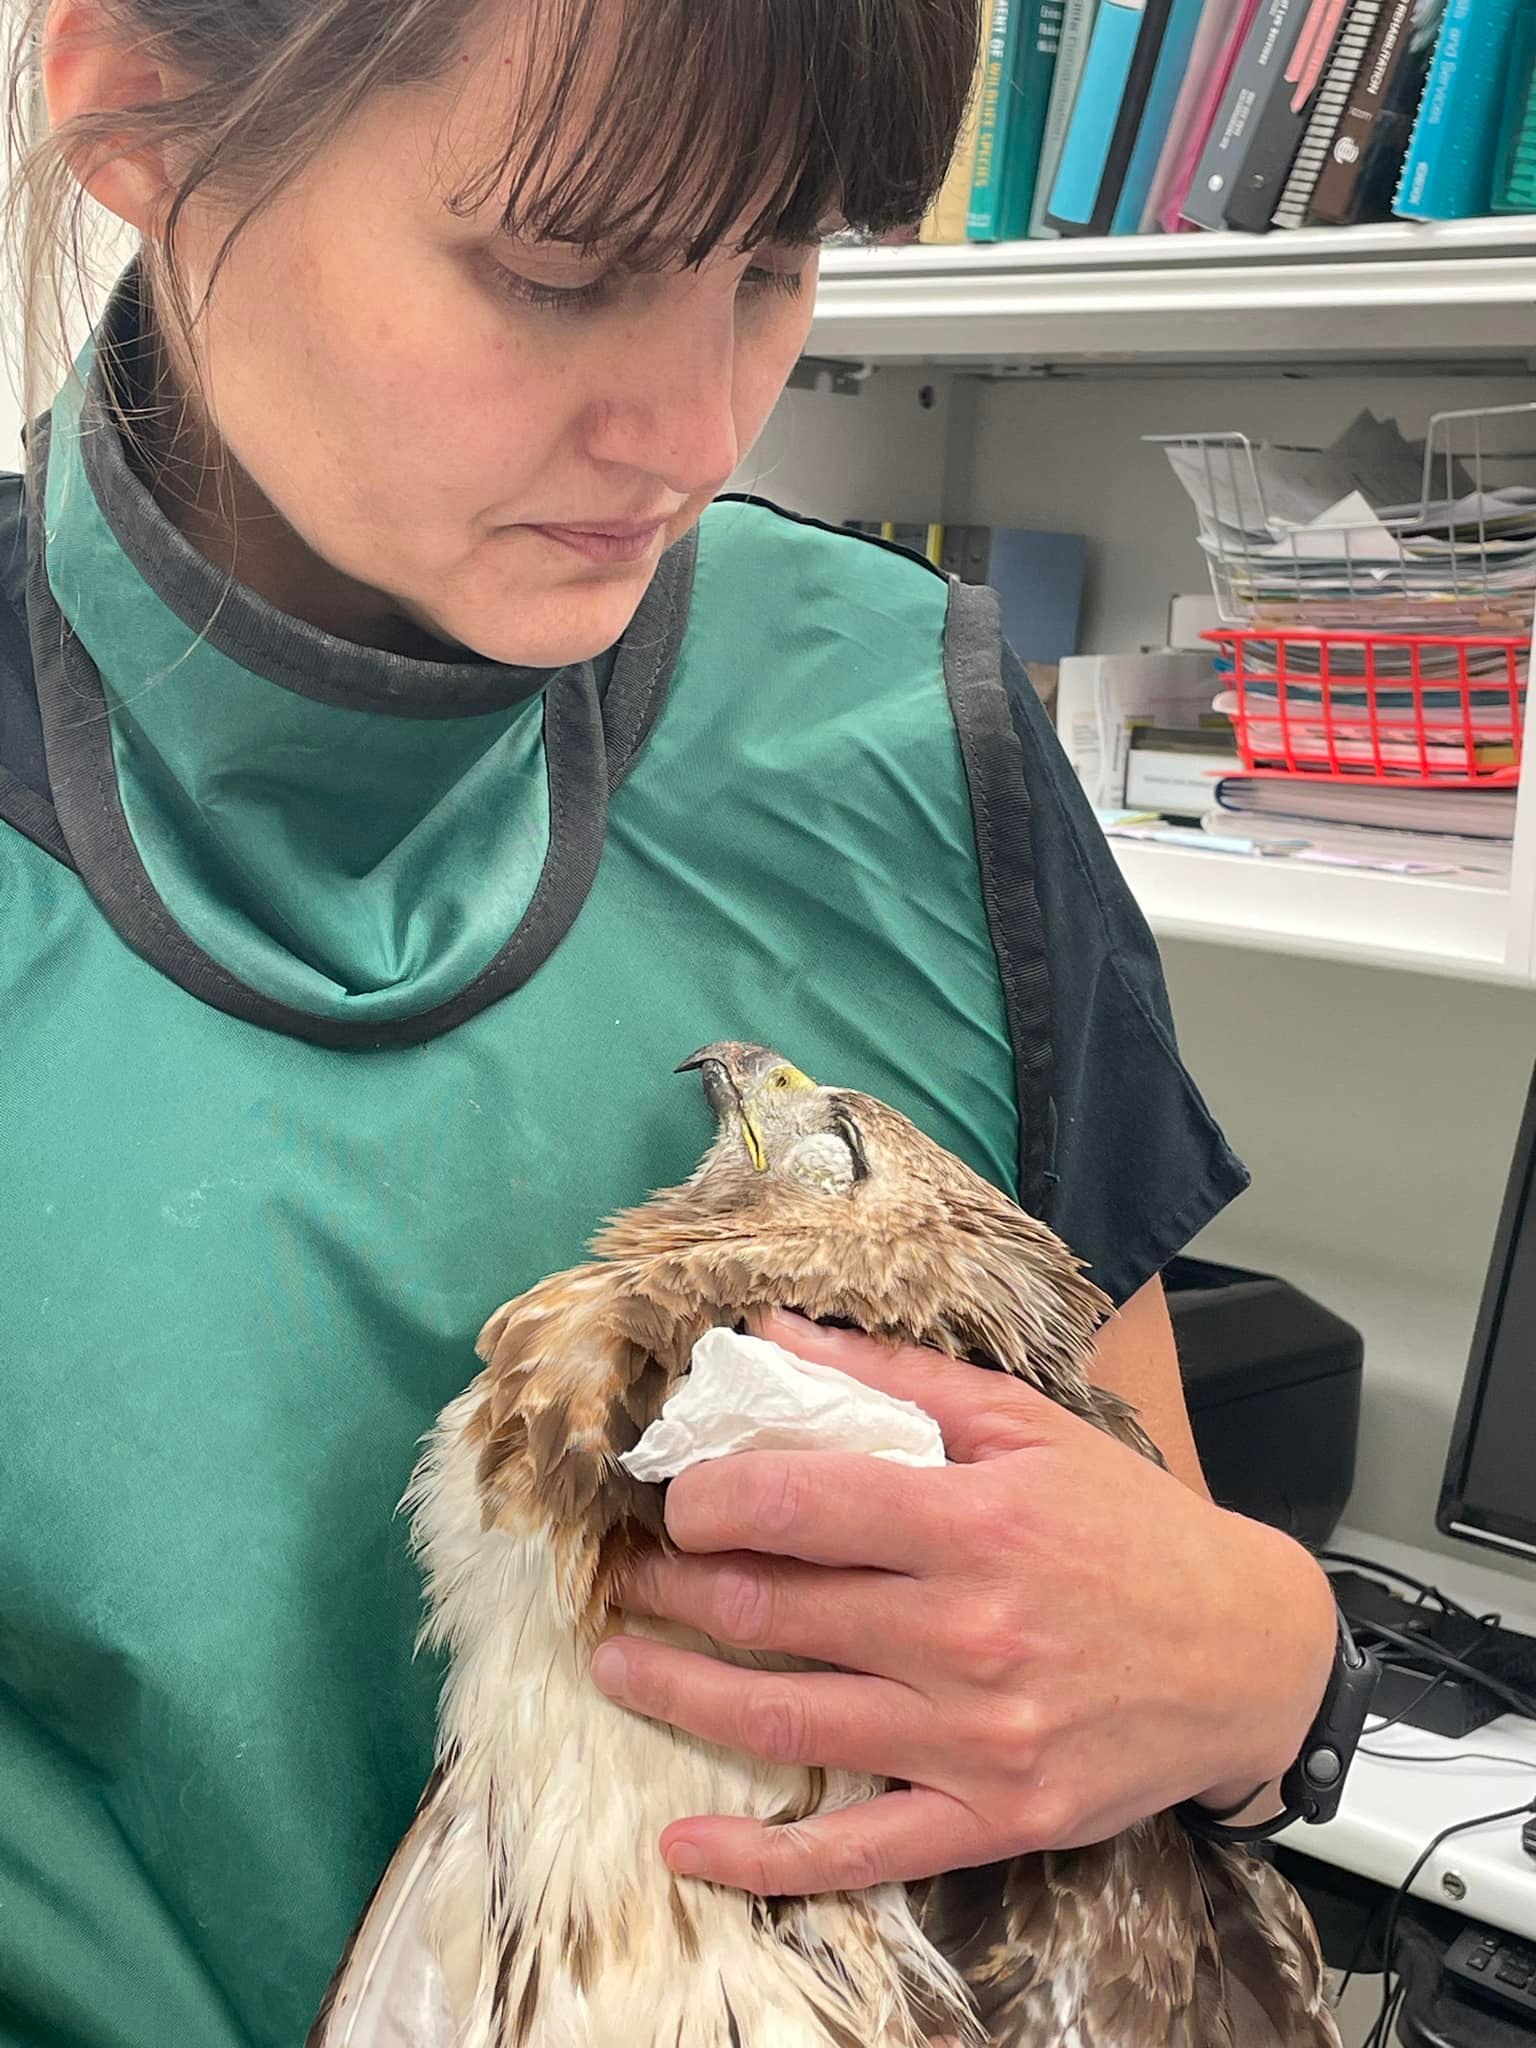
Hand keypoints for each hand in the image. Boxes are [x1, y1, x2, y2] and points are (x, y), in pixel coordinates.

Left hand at [590, 1309, 1337, 1894]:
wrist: (1247, 1657)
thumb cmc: (1133, 1531)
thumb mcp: (1031, 1429)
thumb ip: (898, 1380)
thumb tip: (779, 1329)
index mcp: (976, 1523)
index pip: (800, 1504)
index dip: (710, 1497)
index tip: (675, 1495)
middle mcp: (968, 1633)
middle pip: (775, 1611)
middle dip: (677, 1588)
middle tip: (628, 1575)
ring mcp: (975, 1739)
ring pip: (789, 1721)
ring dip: (681, 1691)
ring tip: (619, 1662)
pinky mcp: (991, 1818)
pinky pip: (856, 1850)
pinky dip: (762, 1855)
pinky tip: (688, 1845)